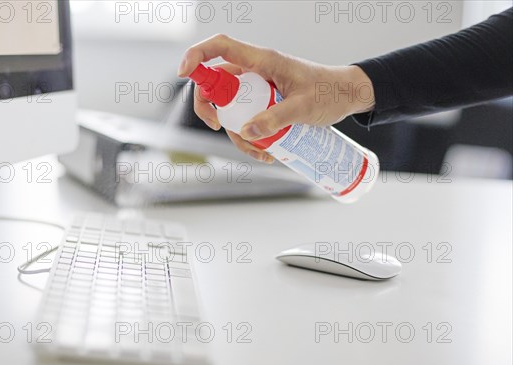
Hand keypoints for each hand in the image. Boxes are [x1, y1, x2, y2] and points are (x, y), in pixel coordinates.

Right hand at [177, 34, 374, 162]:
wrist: (345, 96)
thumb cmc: (328, 92)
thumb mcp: (303, 107)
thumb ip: (275, 119)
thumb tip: (248, 132)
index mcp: (262, 61)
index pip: (220, 47)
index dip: (197, 55)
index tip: (183, 73)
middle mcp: (255, 71)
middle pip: (216, 83)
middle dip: (211, 108)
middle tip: (217, 126)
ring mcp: (257, 87)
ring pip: (229, 107)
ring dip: (236, 132)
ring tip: (260, 152)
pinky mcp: (262, 101)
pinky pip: (244, 117)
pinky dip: (249, 136)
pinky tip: (266, 152)